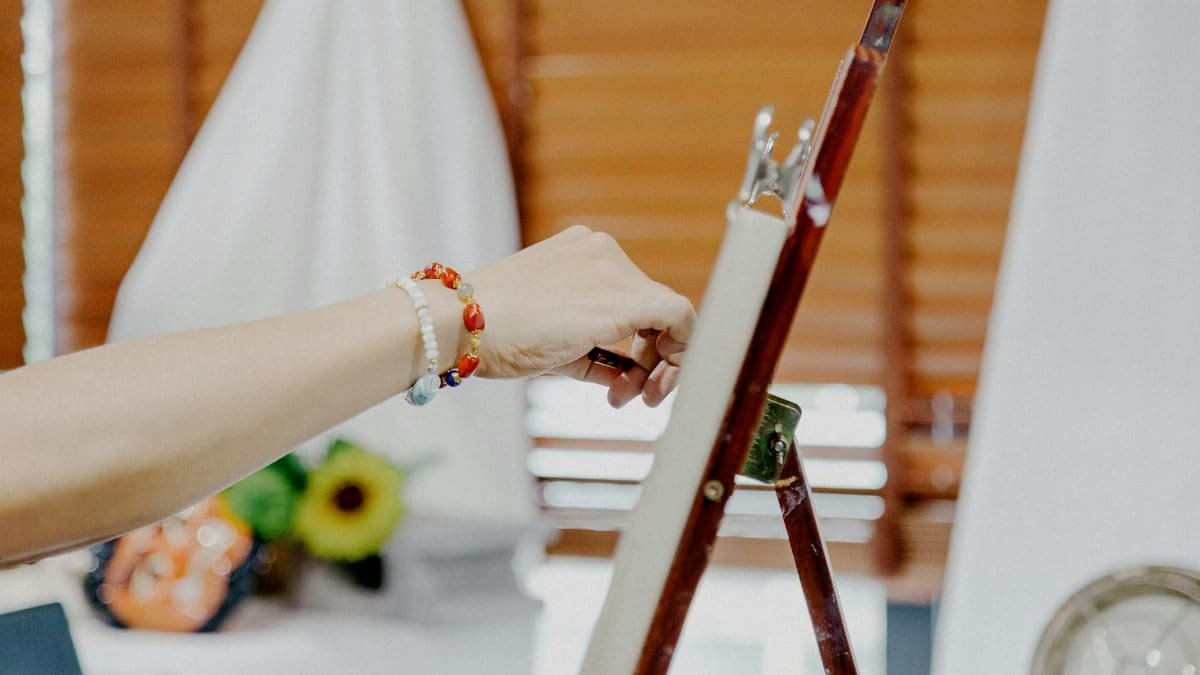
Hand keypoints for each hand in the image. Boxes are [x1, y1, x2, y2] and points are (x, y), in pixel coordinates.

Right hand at [463, 226, 694, 406]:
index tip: (626, 380)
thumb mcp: (553, 342)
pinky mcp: (623, 296)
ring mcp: (614, 269)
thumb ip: (595, 354)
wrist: (463, 324)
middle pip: (652, 309)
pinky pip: (679, 318)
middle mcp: (602, 252)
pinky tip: (657, 386)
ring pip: (669, 315)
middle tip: (631, 396)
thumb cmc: (493, 334)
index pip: (631, 299)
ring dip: (660, 365)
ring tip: (629, 398)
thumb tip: (628, 377)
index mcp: (582, 253)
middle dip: (648, 359)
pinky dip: (679, 354)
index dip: (637, 344)